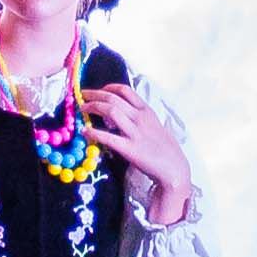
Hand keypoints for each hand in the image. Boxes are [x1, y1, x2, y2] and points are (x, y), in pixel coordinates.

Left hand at [79, 86, 190, 223]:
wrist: (174, 169)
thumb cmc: (165, 150)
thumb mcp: (156, 127)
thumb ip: (141, 119)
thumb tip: (122, 115)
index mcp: (147, 112)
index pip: (126, 91)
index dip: (108, 88)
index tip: (98, 90)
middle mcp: (141, 118)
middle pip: (113, 98)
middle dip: (94, 94)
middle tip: (82, 96)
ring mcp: (136, 133)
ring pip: (111, 110)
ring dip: (93, 107)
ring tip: (82, 109)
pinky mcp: (130, 149)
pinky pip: (108, 137)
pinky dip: (94, 132)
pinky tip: (85, 131)